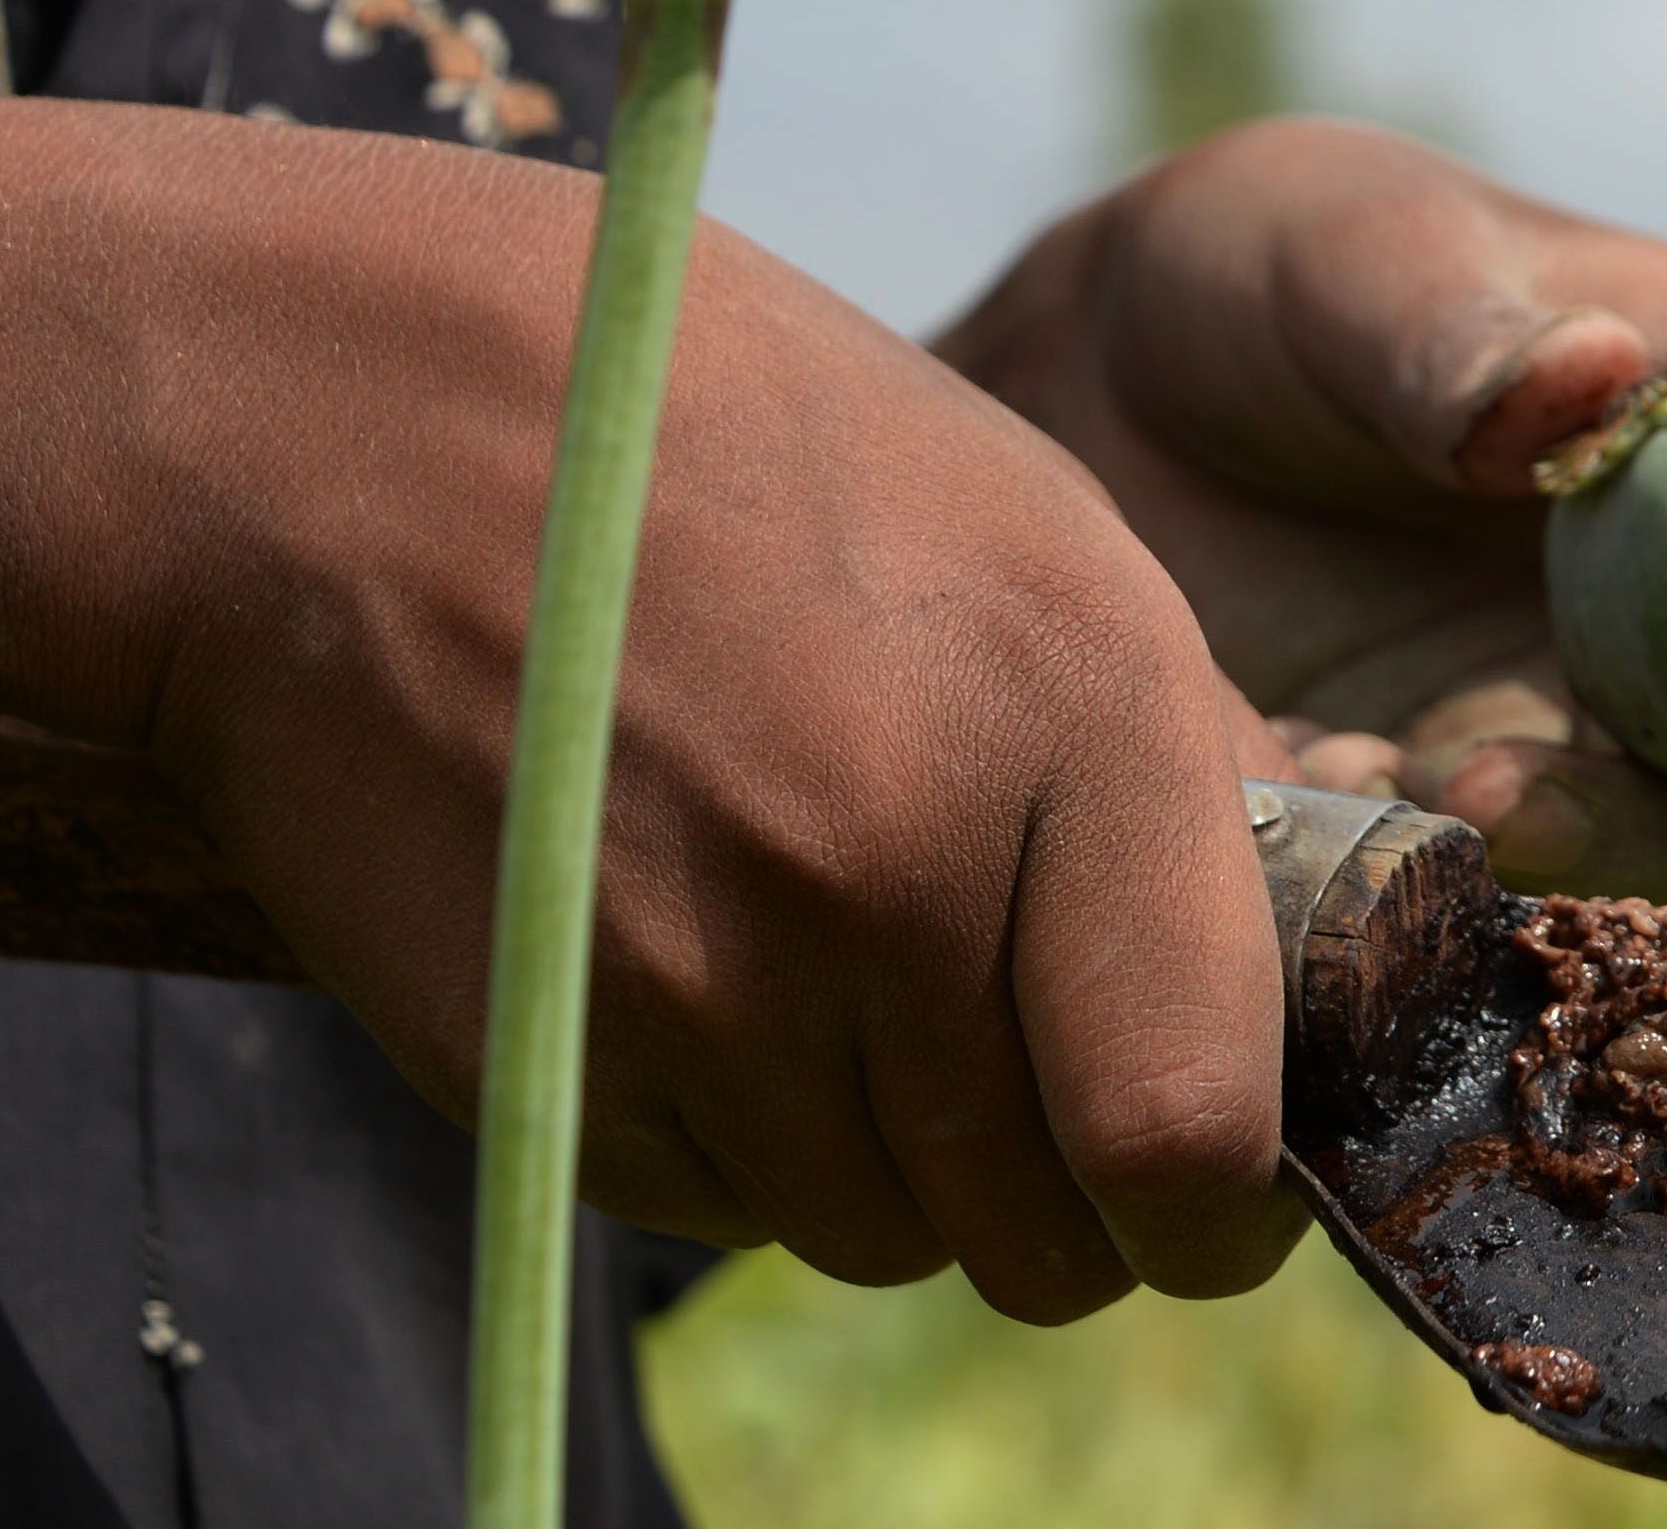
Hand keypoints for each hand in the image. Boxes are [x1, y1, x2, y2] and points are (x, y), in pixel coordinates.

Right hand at [0, 102, 1301, 1322]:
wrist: (366, 430)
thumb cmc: (745, 456)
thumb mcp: (1038, 541)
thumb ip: (1183, 772)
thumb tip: (1299, 981)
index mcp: (1082, 717)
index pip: (1196, 1127)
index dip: (1221, 1208)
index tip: (1217, 1195)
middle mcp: (906, 872)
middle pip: (1049, 1235)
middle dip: (1071, 1206)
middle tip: (1044, 1104)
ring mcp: (715, 983)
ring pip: (887, 1236)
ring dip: (904, 1168)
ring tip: (854, 982)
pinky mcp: (554, 1061)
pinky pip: (721, 1207)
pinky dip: (747, 1144)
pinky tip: (710, 973)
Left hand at [935, 118, 1666, 897]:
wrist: (1093, 388)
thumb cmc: (1275, 270)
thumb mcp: (1351, 255)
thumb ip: (1455, 329)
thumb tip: (1587, 377)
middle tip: (1510, 804)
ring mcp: (1596, 717)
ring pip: (1646, 849)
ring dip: (1535, 852)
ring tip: (1372, 777)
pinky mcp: (1471, 807)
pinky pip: (1486, 893)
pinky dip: (1400, 880)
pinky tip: (1285, 783)